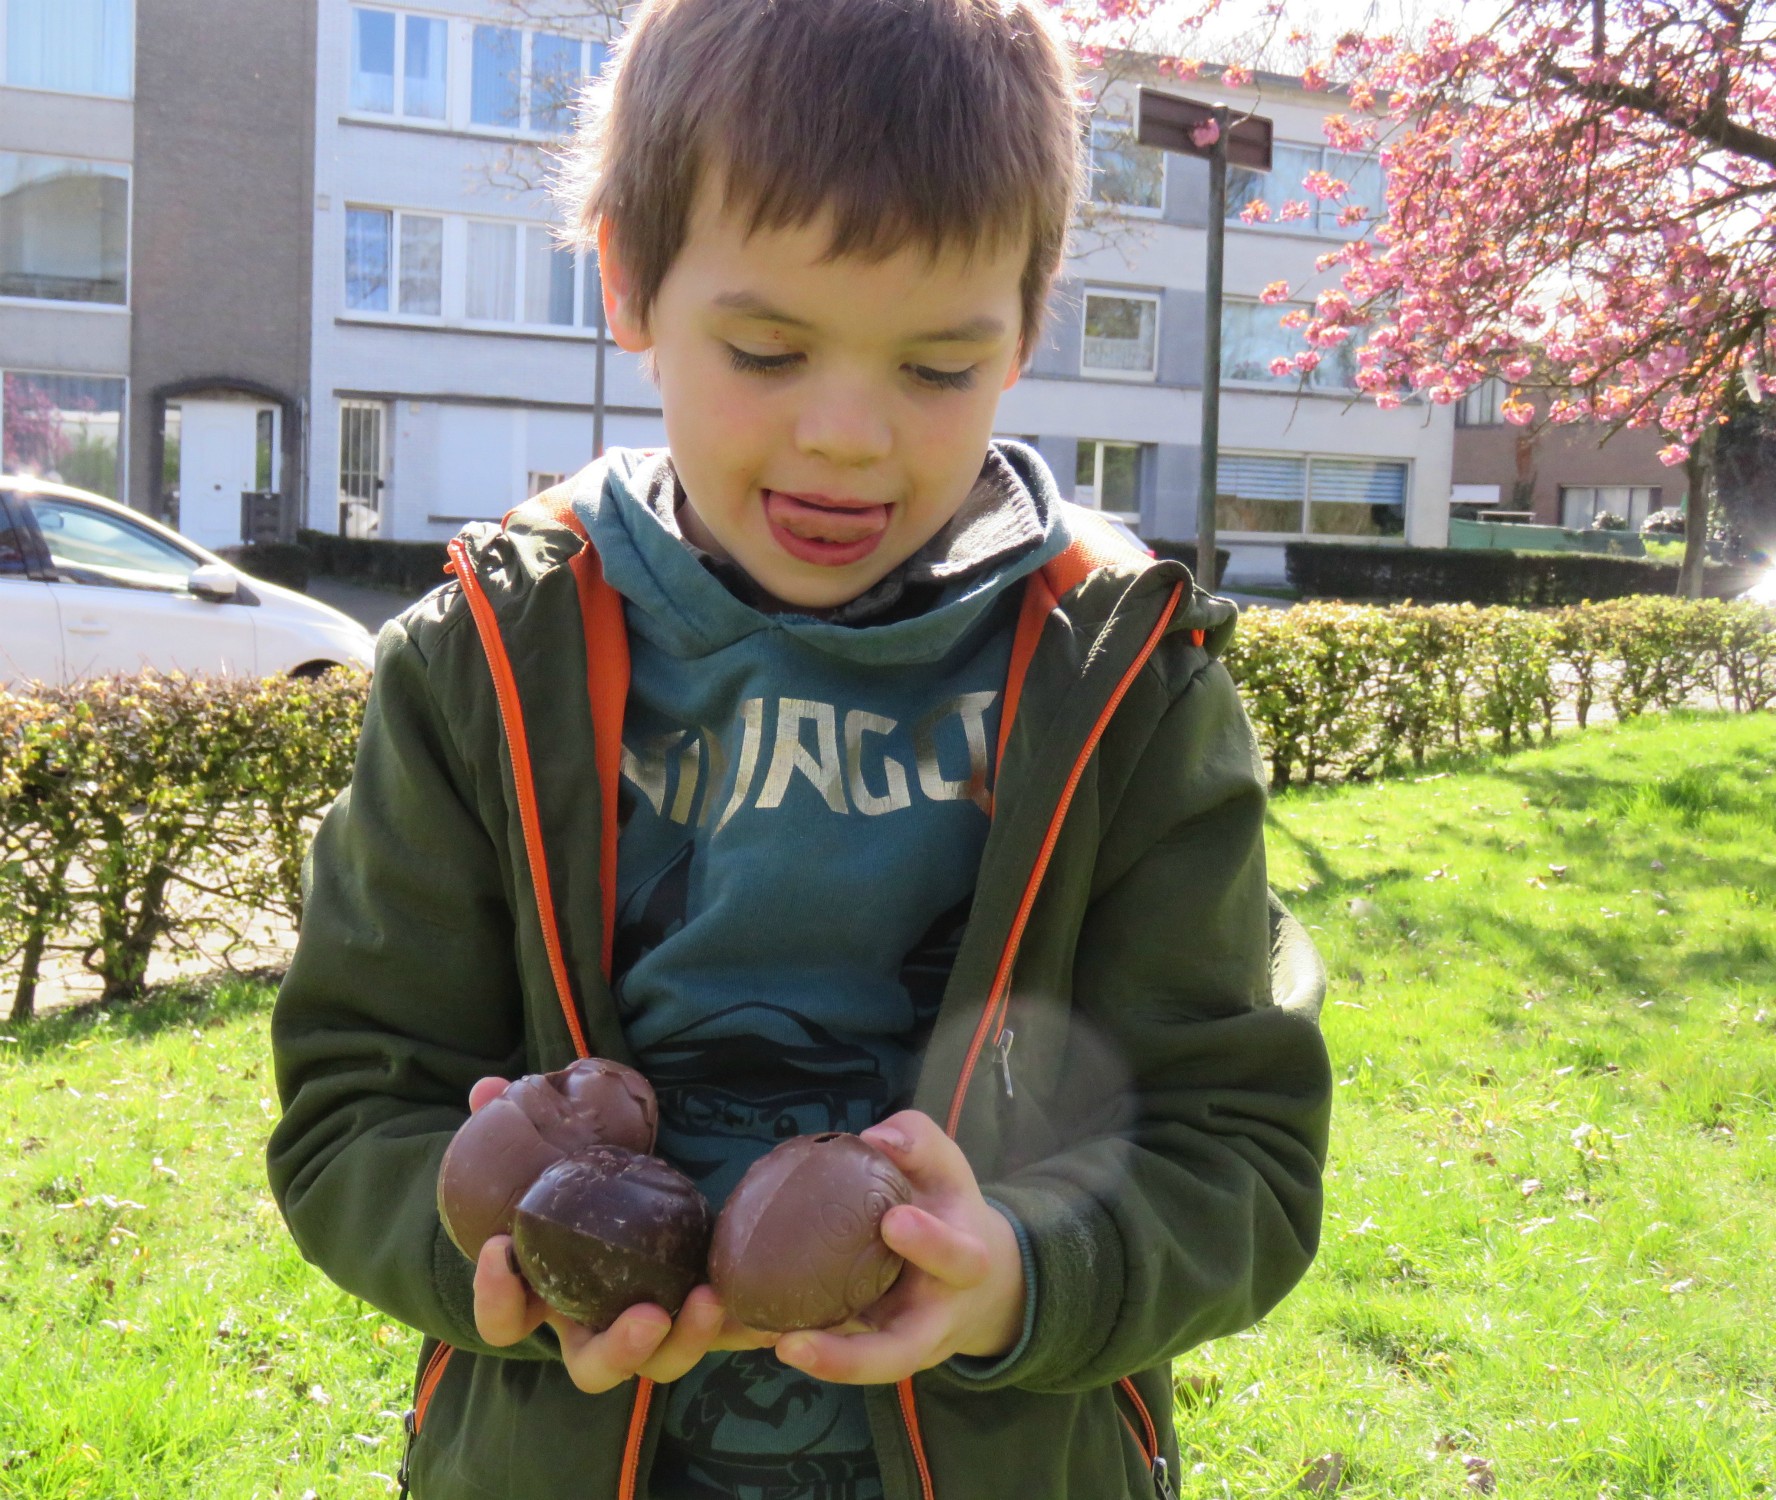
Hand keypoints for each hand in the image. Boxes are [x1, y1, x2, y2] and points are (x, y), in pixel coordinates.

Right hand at [463, 1075, 777, 1393]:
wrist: (634, 1190)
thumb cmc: (578, 1178)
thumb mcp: (549, 1149)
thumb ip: (513, 1123)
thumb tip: (486, 1091)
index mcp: (545, 1295)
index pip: (504, 1322)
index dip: (495, 1297)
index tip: (500, 1248)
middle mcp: (592, 1325)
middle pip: (594, 1369)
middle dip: (619, 1350)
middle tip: (647, 1317)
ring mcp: (645, 1326)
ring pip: (661, 1361)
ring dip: (686, 1339)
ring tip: (708, 1298)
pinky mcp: (694, 1311)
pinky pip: (716, 1333)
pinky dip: (735, 1326)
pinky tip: (755, 1308)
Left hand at [773, 1109, 1025, 1386]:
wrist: (972, 1279)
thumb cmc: (948, 1208)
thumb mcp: (944, 1167)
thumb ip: (917, 1141)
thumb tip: (875, 1139)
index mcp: (964, 1265)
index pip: (957, 1259)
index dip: (929, 1244)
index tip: (893, 1220)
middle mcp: (936, 1320)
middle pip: (903, 1352)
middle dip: (856, 1351)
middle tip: (798, 1336)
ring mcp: (905, 1345)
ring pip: (869, 1368)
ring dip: (826, 1363)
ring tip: (776, 1344)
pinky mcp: (874, 1351)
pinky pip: (840, 1357)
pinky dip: (804, 1347)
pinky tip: (758, 1330)